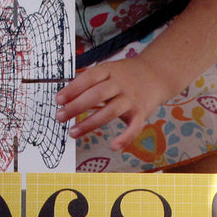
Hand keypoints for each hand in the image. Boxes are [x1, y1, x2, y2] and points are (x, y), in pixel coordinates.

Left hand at [55, 55, 175, 150]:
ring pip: (110, 112)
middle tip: (60, 117)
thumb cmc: (126, 75)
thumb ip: (91, 82)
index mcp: (110, 71)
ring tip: (73, 133)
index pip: (89, 78)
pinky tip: (113, 146)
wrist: (157, 75)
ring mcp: (131, 99)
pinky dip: (125, 138)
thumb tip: (66, 98)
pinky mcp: (141, 113)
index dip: (73, 89)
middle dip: (76, 106)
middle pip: (97, 95)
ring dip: (90, 123)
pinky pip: (134, 127)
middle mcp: (120, 84)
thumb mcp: (109, 70)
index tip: (58, 100)